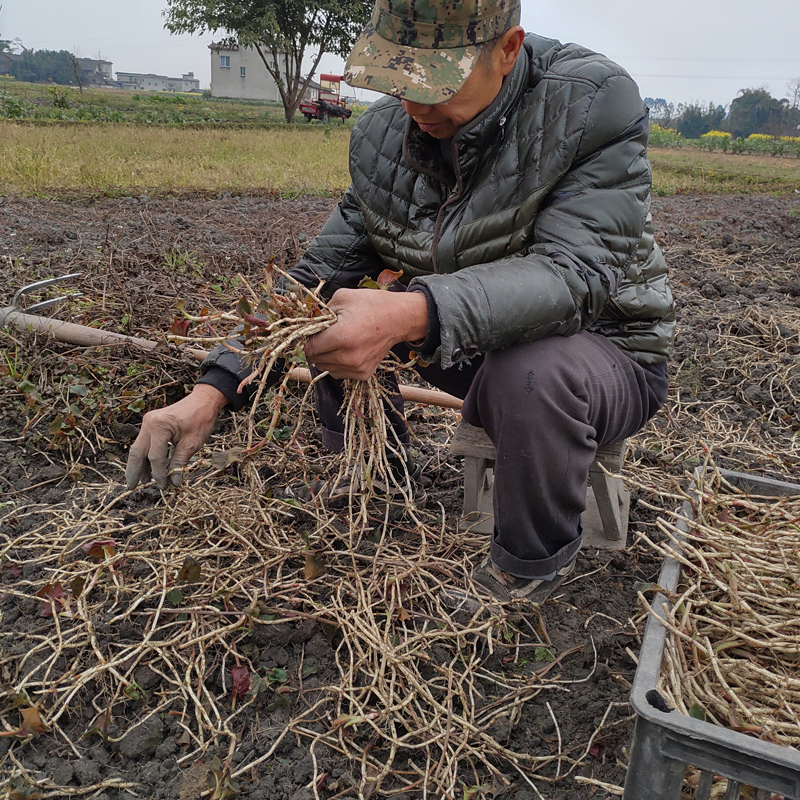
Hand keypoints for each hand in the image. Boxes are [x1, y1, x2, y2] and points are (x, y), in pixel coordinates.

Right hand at [125, 384, 227, 489]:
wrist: (203, 401)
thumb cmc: (201, 419)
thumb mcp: (193, 443)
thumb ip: (180, 463)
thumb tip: (174, 482)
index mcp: (159, 426)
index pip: (155, 457)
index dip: (159, 474)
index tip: (163, 486)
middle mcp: (149, 423)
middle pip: (137, 452)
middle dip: (134, 471)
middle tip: (132, 487)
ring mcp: (148, 422)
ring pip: (138, 448)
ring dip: (138, 465)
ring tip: (139, 482)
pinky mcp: (151, 423)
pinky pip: (145, 443)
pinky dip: (145, 456)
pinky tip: (146, 469)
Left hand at [304, 288, 427, 379]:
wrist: (399, 319)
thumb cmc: (372, 304)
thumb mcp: (342, 298)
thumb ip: (320, 312)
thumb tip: (306, 324)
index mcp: (340, 337)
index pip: (309, 348)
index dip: (306, 339)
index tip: (310, 333)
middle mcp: (347, 357)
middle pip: (315, 360)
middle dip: (315, 348)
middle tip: (324, 336)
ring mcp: (356, 368)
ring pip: (325, 368)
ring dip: (325, 357)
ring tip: (337, 342)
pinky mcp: (362, 374)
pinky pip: (338, 373)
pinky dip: (337, 363)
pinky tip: (346, 350)